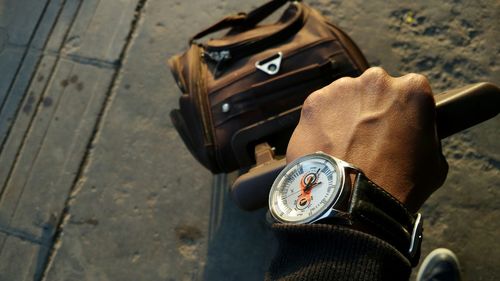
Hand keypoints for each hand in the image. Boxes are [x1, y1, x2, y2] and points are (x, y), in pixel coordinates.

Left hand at [286, 67, 447, 212]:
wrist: (351, 201)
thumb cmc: (398, 186)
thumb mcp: (435, 162)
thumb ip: (425, 135)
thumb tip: (414, 134)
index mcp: (412, 90)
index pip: (410, 92)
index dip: (403, 113)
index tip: (396, 129)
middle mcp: (376, 80)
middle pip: (375, 91)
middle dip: (373, 109)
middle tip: (369, 140)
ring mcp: (341, 89)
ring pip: (346, 99)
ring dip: (346, 116)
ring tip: (345, 147)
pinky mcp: (314, 102)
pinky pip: (321, 111)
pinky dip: (322, 125)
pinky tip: (328, 147)